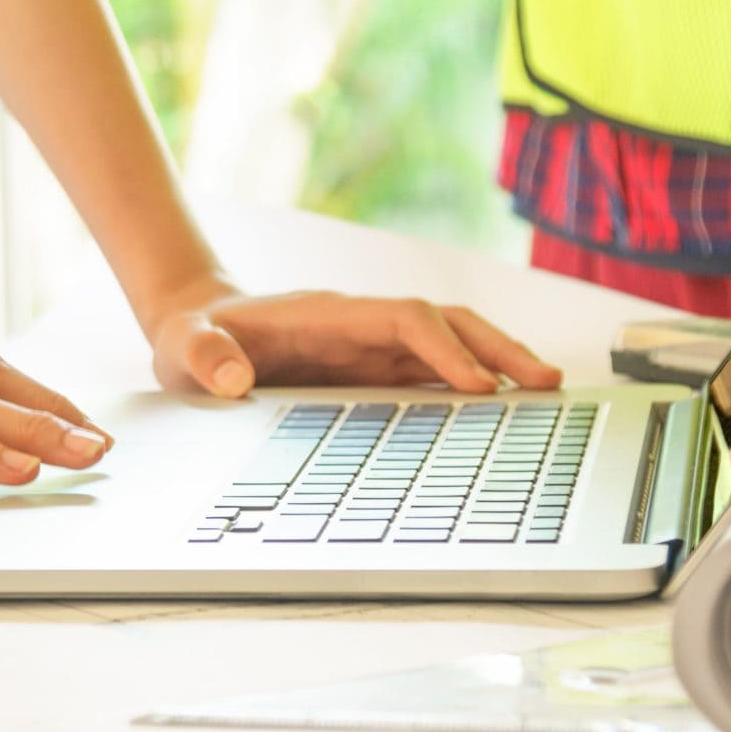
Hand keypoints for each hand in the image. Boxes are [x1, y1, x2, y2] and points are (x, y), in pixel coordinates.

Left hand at [145, 274, 563, 399]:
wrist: (197, 330)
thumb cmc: (194, 337)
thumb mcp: (183, 345)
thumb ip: (204, 356)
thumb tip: (232, 380)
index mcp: (327, 314)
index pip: (403, 319)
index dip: (441, 349)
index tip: (475, 385)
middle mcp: (361, 328)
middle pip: (445, 323)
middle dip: (496, 348)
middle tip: (546, 382)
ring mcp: (371, 350)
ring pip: (450, 347)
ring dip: (497, 366)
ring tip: (547, 395)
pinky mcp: (372, 373)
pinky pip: (432, 378)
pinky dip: (471, 391)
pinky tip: (503, 417)